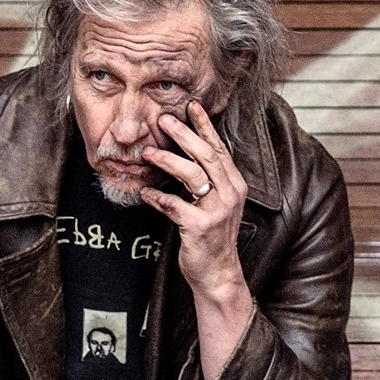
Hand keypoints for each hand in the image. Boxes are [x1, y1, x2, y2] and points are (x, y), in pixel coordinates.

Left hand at [139, 101, 253, 379]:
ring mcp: (217, 211)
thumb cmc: (211, 237)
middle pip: (206, 155)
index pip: (219, 148)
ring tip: (148, 152)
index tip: (191, 105)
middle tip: (162, 118)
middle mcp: (230, 194)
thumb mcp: (215, 205)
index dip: (205, 126)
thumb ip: (206, 181)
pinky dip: (157, 197)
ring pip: (192, 175)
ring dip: (168, 160)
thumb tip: (184, 155)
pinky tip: (144, 192)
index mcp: (235, 185)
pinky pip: (174, 205)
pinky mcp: (200, 227)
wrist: (217, 273)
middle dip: (183, 134)